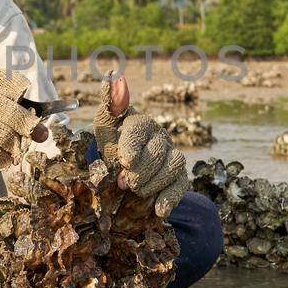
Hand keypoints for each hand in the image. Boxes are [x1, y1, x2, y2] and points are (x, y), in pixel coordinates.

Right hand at [0, 67, 39, 169]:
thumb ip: (11, 95)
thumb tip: (43, 128)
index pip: (21, 90)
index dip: (28, 102)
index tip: (27, 109)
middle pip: (20, 121)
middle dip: (31, 130)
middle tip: (35, 134)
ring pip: (10, 145)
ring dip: (13, 148)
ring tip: (6, 144)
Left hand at [91, 84, 188, 217]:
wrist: (121, 162)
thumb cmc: (112, 139)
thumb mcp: (104, 123)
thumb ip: (109, 103)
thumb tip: (112, 77)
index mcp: (140, 121)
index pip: (139, 130)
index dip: (132, 147)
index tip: (123, 162)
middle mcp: (160, 136)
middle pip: (158, 152)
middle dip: (140, 171)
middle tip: (123, 183)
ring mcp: (172, 154)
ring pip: (174, 166)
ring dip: (153, 183)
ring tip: (136, 192)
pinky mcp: (178, 175)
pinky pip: (182, 184)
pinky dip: (171, 198)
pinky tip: (159, 210)